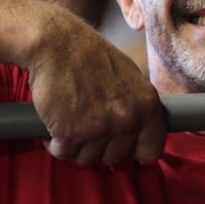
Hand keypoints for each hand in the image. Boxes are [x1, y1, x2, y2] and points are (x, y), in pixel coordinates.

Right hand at [25, 10, 166, 167]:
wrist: (57, 43)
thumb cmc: (89, 56)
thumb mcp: (129, 78)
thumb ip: (137, 108)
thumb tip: (137, 135)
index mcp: (147, 105)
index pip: (150, 151)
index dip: (132, 151)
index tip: (119, 146)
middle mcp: (128, 119)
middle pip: (114, 159)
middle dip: (98, 148)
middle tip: (84, 128)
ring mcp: (100, 128)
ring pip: (87, 159)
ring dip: (74, 146)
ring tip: (67, 122)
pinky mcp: (71, 133)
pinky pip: (63, 153)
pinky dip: (55, 144)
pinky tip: (54, 125)